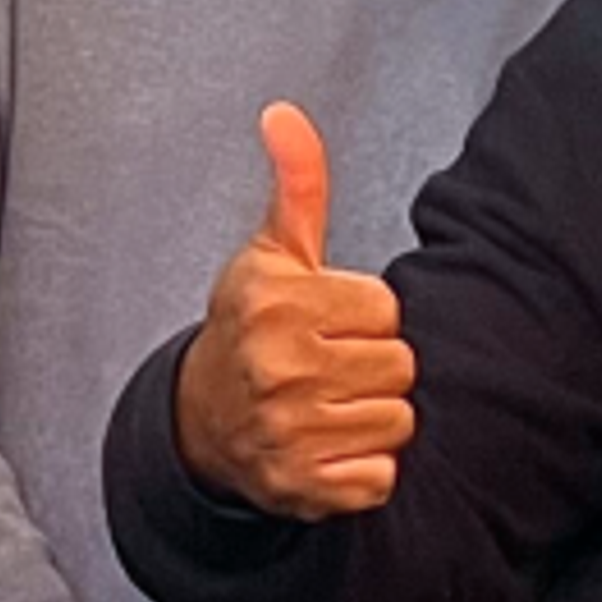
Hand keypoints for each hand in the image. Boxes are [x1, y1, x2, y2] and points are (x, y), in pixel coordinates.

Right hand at [170, 104, 416, 516]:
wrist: (201, 422)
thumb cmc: (250, 331)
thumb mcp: (271, 256)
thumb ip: (297, 187)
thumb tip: (285, 115)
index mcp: (278, 306)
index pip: (388, 311)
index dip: (366, 319)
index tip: (328, 325)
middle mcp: (280, 368)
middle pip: (400, 367)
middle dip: (373, 369)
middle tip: (329, 369)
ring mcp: (290, 432)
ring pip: (398, 422)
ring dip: (372, 419)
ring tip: (328, 407)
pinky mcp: (303, 486)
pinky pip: (382, 477)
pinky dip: (364, 471)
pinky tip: (328, 449)